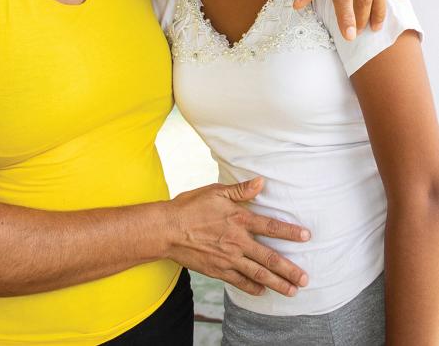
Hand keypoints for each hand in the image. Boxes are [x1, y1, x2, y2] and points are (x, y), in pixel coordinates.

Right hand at [165, 177, 309, 296]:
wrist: (166, 229)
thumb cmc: (190, 206)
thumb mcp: (216, 192)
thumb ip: (240, 190)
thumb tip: (261, 182)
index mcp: (238, 219)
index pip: (270, 227)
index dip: (290, 232)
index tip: (306, 237)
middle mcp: (236, 241)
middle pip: (269, 258)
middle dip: (290, 269)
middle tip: (306, 278)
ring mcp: (228, 258)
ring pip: (258, 274)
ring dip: (278, 283)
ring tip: (293, 291)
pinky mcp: (218, 270)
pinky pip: (240, 282)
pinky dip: (253, 288)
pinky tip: (263, 291)